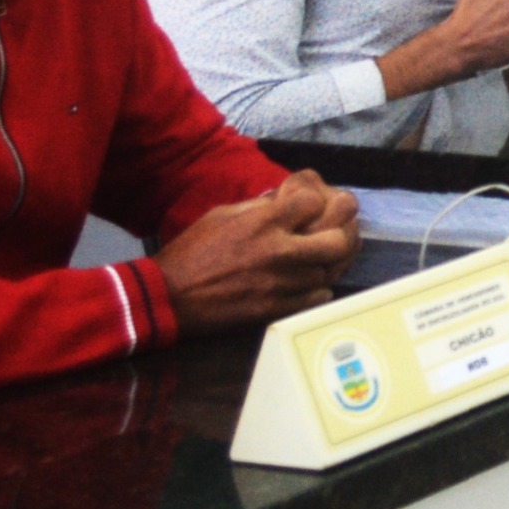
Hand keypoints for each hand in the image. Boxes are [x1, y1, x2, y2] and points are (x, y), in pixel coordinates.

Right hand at [159, 172, 360, 336]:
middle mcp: (279, 251)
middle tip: (332, 232)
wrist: (168, 297)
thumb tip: (285, 199)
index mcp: (264, 222)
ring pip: (330, 270)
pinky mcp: (277, 308)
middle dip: (340, 232)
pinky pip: (318, 297)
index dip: (317, 201)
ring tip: (319, 257)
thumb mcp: (222, 215)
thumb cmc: (192, 252)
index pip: (315, 202)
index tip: (310, 208)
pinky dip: (318, 288)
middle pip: (337, 239)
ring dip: (327, 262)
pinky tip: (308, 282)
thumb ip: (259, 207)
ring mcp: (281, 282)